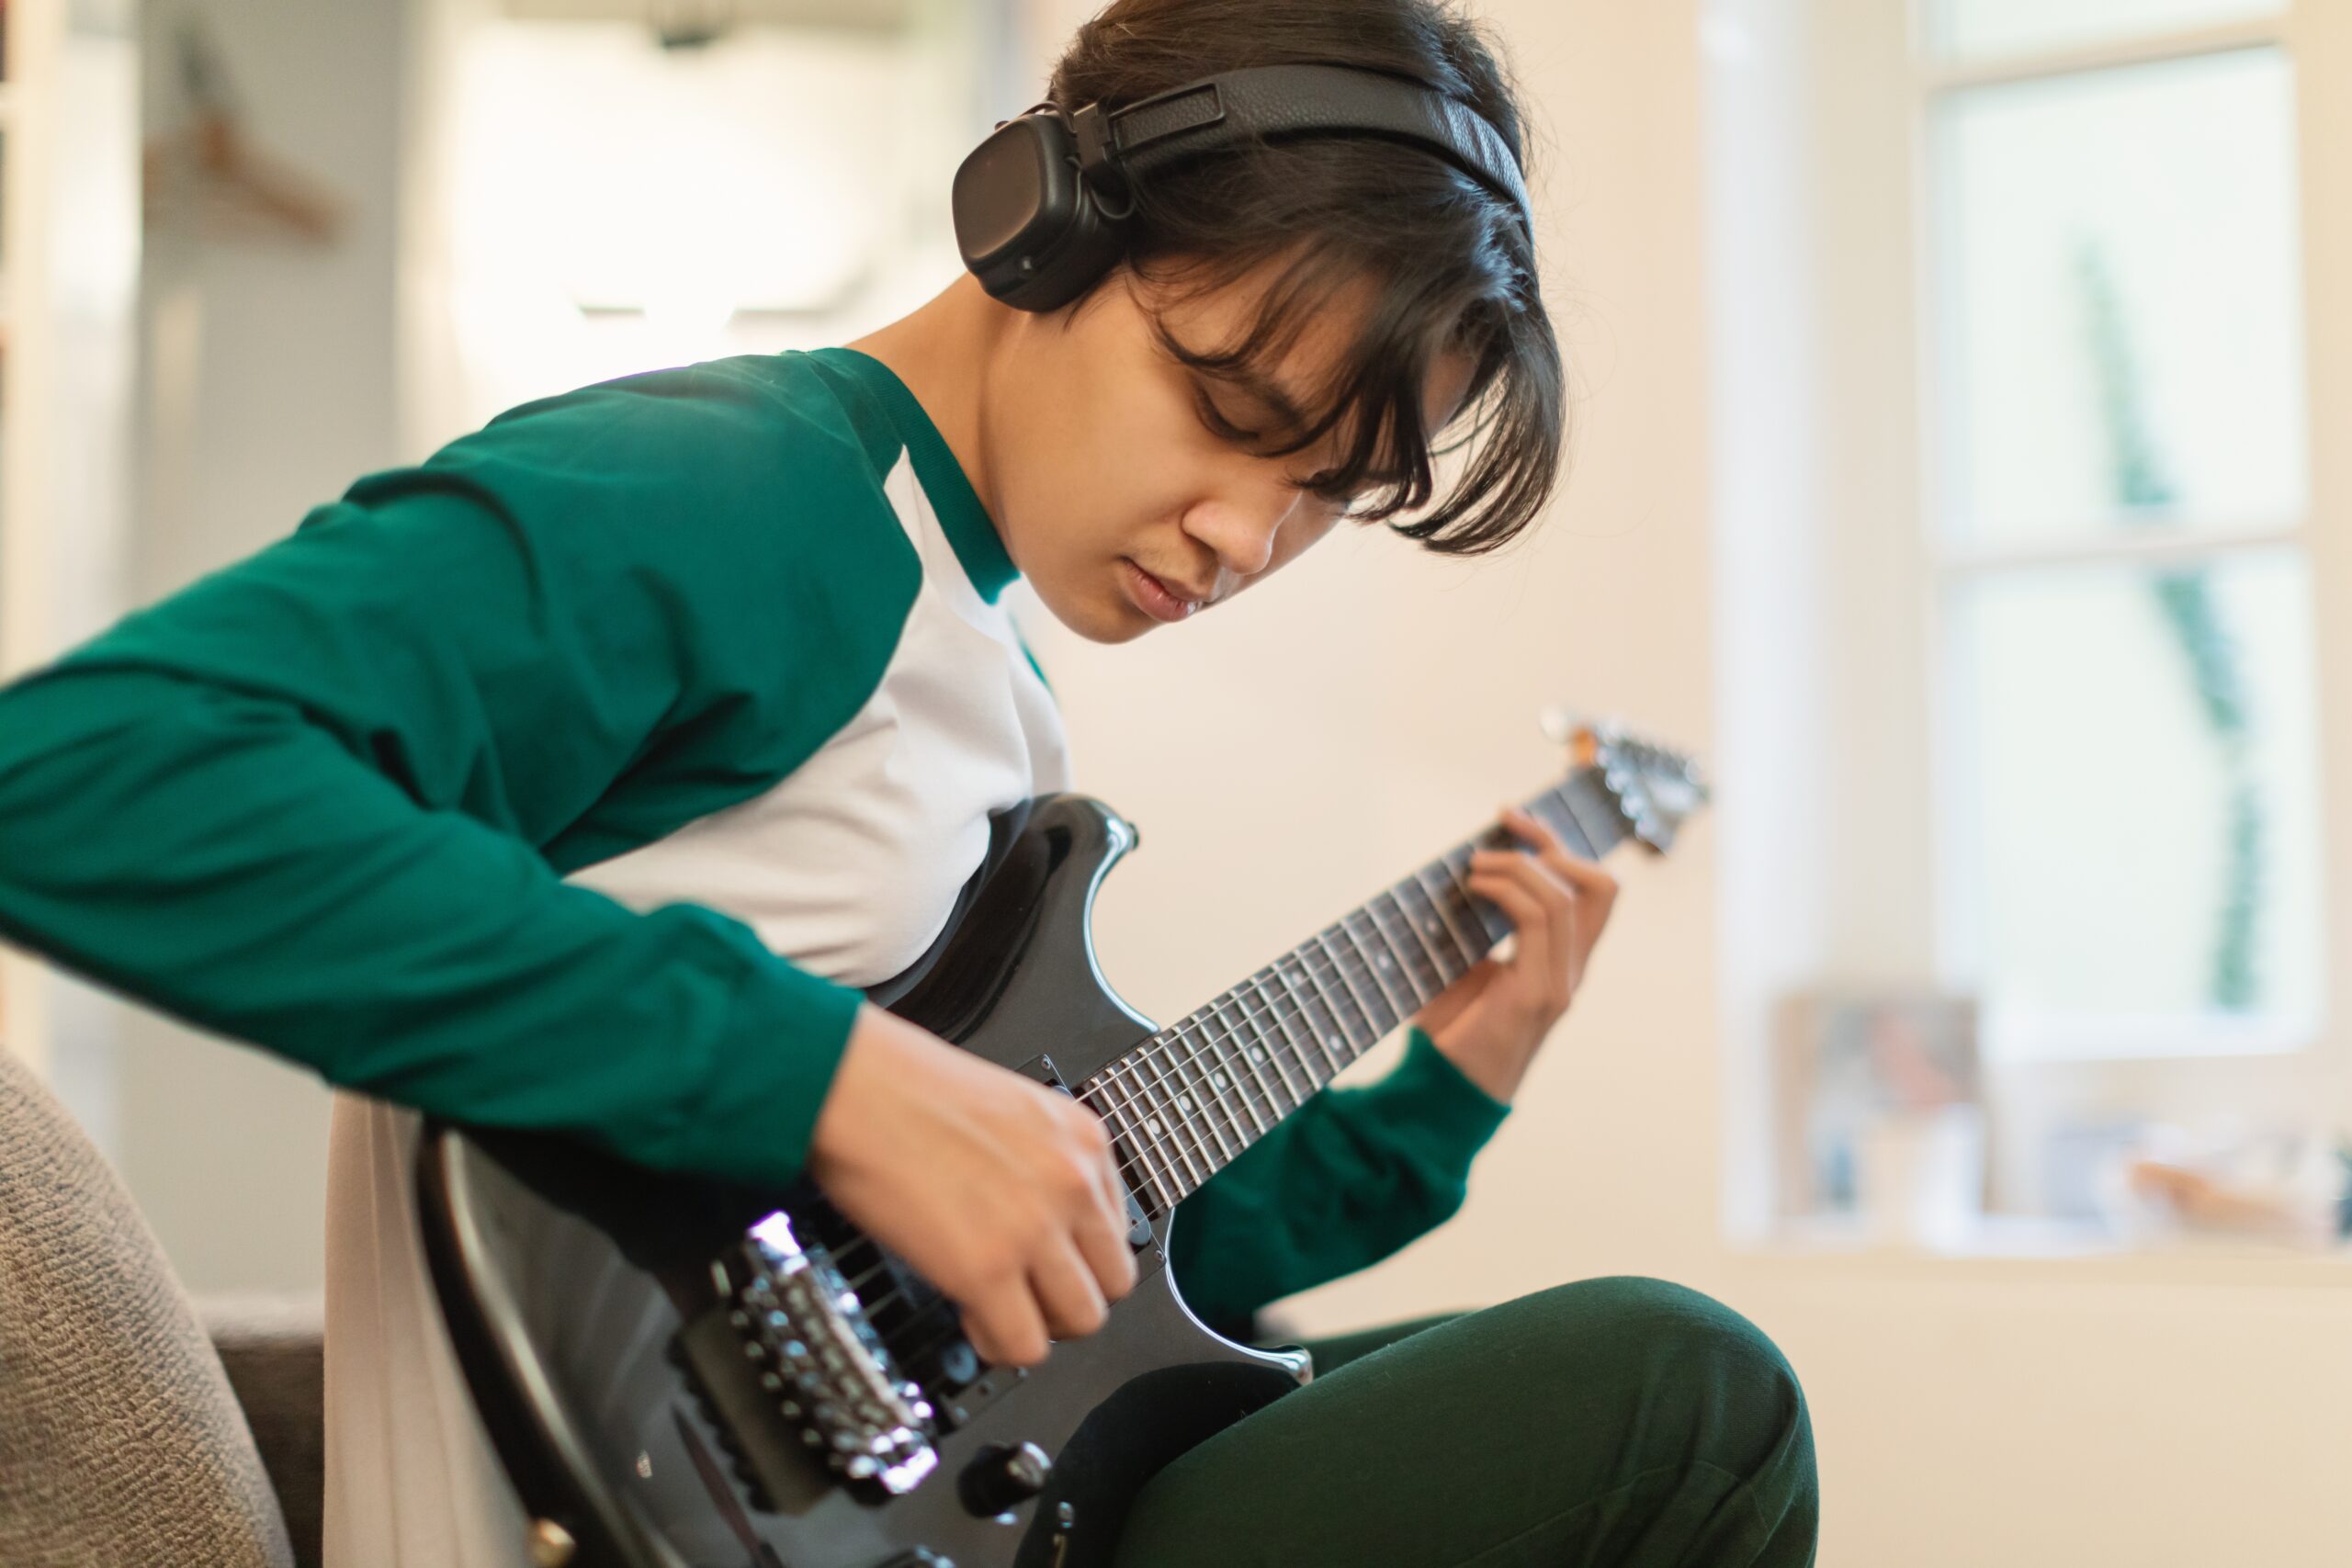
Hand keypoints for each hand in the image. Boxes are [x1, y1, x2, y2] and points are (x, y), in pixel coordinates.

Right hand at [805, 1005, 1137, 1367]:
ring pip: (1082, 1319)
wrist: (849, 1084)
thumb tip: (1039, 1216)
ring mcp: (1034, 1228)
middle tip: (1029, 1295)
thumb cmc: (903, 1088)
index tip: (1049, 1260)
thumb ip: (1039, 1163)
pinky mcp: (986, 1270)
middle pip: (1113, 1281)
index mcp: (1082, 1138)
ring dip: (1041, 1325)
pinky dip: (998, 1344)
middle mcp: (1072, 1182)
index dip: (1080, 1254)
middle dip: (1071, 1297)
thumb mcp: (1008, 1109)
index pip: (1118, 1227)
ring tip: (998, 1309)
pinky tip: (969, 1316)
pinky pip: (1024, 1345)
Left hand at [1413, 805, 1618, 1101]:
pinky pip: (1538, 921)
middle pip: (1600, 886)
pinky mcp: (1538, 993)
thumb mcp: (1462, 964)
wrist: (1441, 1091)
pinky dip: (1507, 891)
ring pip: (1566, 898)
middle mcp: (1571, 970)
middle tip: (1503, 825)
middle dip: (1551, 844)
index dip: (1557, 846)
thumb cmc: (1446, 1032)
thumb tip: (1460, 874)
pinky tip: (1475, 888)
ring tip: (1473, 867)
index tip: (1510, 820)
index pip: (1589, 891)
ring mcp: (1561, 983)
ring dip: (1517, 867)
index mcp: (1561, 962)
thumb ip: (1475, 926)